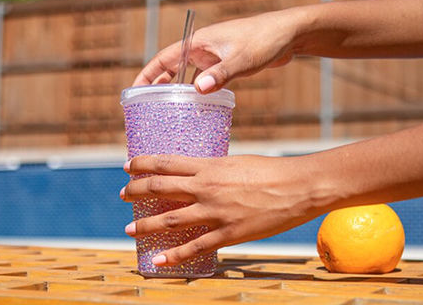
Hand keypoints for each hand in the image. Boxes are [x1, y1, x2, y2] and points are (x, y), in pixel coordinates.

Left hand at [119, 154, 331, 265]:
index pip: (166, 162)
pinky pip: (195, 247)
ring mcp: (216, 212)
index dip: (142, 164)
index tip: (128, 166)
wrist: (299, 187)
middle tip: (123, 195)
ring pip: (170, 219)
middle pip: (160, 188)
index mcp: (210, 166)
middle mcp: (207, 188)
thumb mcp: (238, 162)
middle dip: (137, 192)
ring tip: (130, 229)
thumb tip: (199, 174)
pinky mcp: (229, 233)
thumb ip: (216, 169)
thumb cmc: (272, 170)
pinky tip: (158, 259)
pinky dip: (174, 255)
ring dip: (146, 225)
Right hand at [132, 9, 305, 92]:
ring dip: (179, 90)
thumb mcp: (241, 60)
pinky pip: (206, 78)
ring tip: (168, 111)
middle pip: (173, 67)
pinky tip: (200, 106)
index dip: (147, 74)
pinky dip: (200, 91)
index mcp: (199, 42)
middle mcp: (203, 48)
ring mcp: (215, 55)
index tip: (134, 90)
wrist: (290, 33)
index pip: (164, 58)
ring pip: (189, 74)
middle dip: (159, 85)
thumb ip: (220, 74)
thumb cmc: (265, 40)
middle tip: (146, 106)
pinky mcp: (228, 62)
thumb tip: (197, 90)